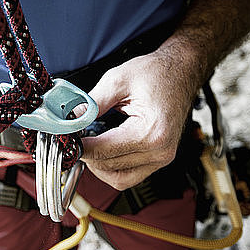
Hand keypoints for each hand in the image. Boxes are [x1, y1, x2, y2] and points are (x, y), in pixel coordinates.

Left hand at [81, 51, 196, 190]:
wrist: (181, 71)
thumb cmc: (157, 73)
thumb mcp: (118, 80)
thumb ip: (92, 103)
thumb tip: (71, 120)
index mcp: (151, 132)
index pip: (104, 151)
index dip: (81, 147)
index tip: (67, 139)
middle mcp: (159, 151)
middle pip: (109, 166)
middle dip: (87, 155)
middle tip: (74, 139)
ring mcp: (161, 158)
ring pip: (118, 178)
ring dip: (98, 166)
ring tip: (88, 146)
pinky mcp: (159, 159)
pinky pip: (130, 176)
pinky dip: (112, 168)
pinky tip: (103, 152)